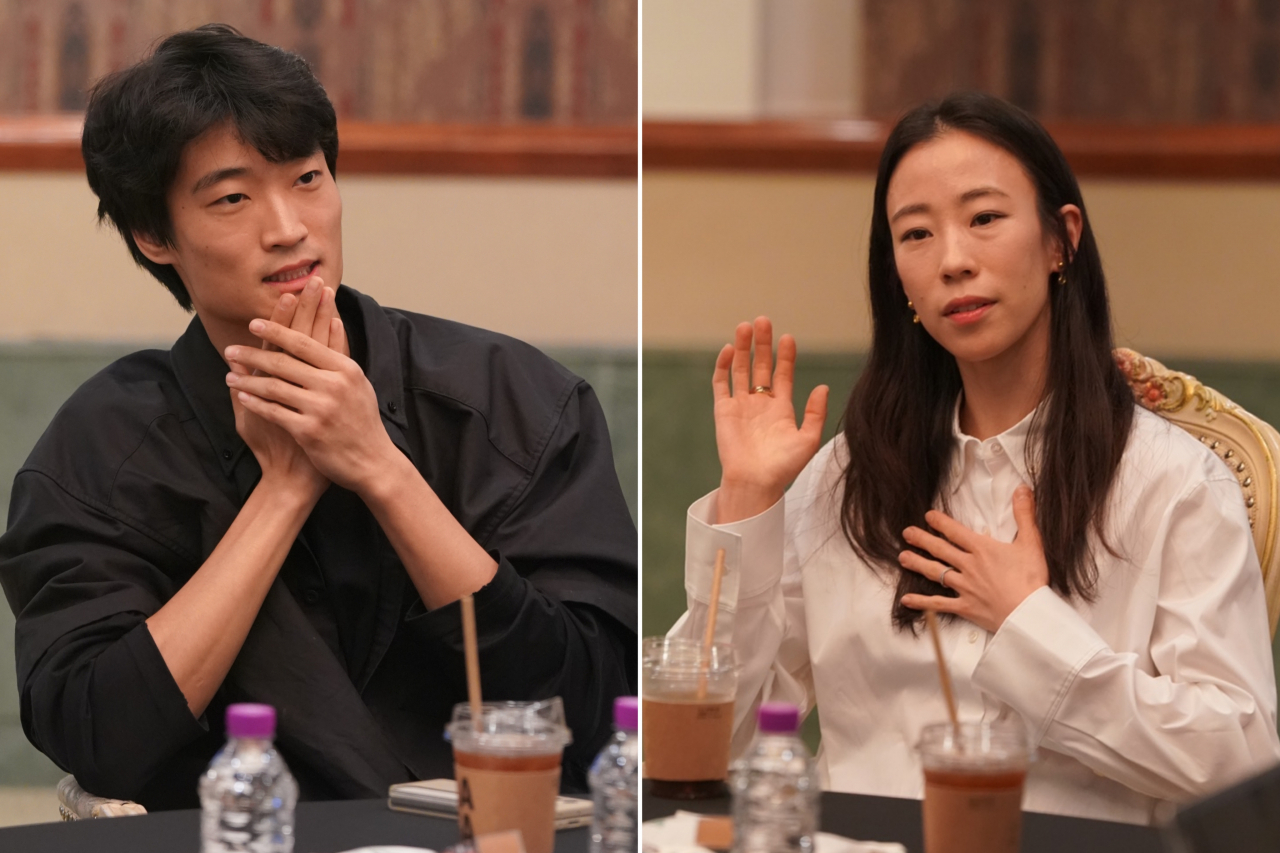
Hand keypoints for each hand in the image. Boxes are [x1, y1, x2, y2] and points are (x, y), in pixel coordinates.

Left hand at [223, 310, 395, 494]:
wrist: (371, 461)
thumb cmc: (362, 420)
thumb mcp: (358, 383)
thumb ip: (341, 354)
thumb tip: (333, 321)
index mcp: (345, 369)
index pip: (304, 343)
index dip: (276, 330)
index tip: (253, 323)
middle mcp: (334, 386)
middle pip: (284, 362)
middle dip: (252, 354)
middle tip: (231, 349)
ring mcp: (321, 409)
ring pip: (274, 386)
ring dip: (247, 380)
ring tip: (230, 375)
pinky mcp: (309, 431)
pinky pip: (273, 411)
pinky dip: (254, 402)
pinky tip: (242, 396)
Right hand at [713, 316, 827, 522]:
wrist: (755, 483)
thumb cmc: (783, 467)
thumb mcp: (808, 440)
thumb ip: (815, 413)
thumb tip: (822, 386)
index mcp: (781, 408)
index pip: (782, 374)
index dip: (785, 355)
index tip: (788, 338)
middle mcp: (760, 403)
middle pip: (761, 365)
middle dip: (763, 344)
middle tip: (764, 321)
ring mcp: (741, 405)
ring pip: (740, 369)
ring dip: (743, 348)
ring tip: (745, 326)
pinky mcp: (724, 411)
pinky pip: (721, 384)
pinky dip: (723, 366)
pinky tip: (730, 350)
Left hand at [897, 486, 1049, 632]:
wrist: (1029, 613)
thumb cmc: (1031, 579)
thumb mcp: (1031, 542)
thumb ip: (1024, 514)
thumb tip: (1022, 489)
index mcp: (982, 549)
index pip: (956, 532)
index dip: (940, 522)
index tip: (927, 516)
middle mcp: (968, 566)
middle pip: (940, 550)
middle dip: (922, 540)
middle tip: (906, 533)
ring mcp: (964, 587)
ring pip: (936, 573)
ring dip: (918, 564)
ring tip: (903, 557)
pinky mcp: (965, 607)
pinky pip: (938, 604)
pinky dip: (922, 602)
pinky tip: (906, 600)